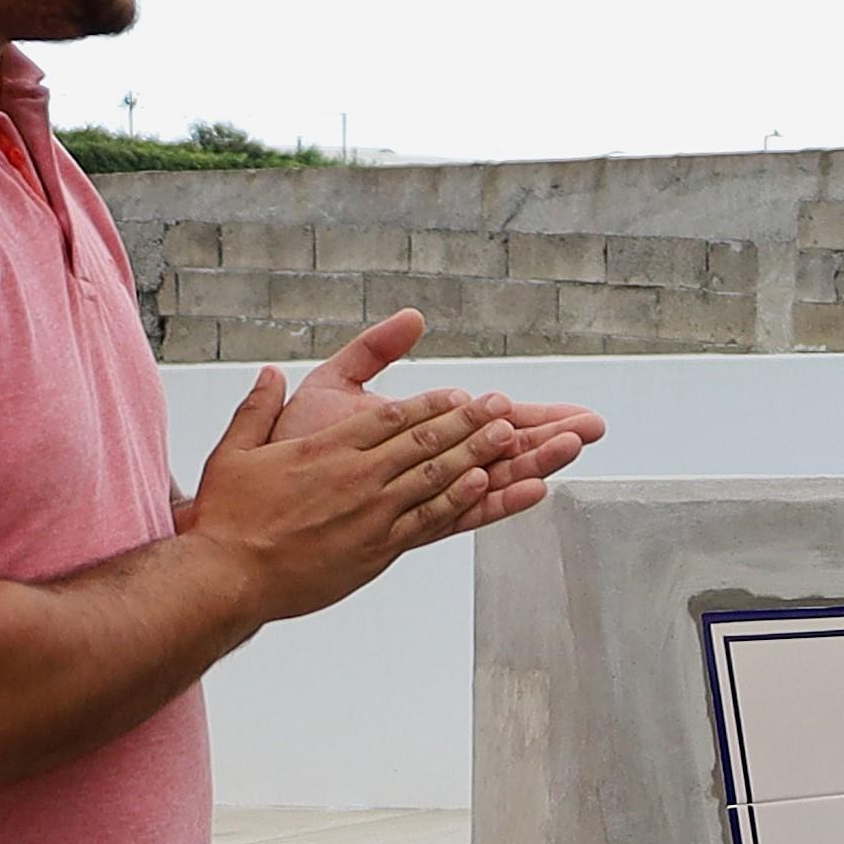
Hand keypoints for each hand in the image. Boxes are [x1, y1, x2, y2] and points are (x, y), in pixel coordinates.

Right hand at [184, 358, 508, 622]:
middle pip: (424, 440)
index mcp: (326, 449)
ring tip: (510, 437)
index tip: (459, 393)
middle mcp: (356, 476)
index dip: (430, 403)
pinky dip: (459, 499)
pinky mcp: (377, 549)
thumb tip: (270, 374)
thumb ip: (256, 409)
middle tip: (502, 404)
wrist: (226, 576)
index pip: (390, 417)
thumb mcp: (233, 452)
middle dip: (469, 420)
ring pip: (435, 475)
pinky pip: (428, 519)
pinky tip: (483, 484)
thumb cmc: (227, 519)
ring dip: (476, 453)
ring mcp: (371, 513)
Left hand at [275, 311, 601, 529]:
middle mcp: (425, 471)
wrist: (250, 504)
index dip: (529, 416)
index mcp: (415, 438)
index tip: (571, 411)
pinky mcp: (404, 525)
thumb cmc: (286, 450)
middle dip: (547, 438)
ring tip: (575, 447)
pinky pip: (460, 514)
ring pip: (490, 479)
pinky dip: (497, 501)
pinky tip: (533, 488)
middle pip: (500, 451)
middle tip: (593, 427)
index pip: (484, 424)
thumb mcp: (331, 384)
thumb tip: (416, 318)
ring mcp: (418, 499)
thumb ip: (373, 351)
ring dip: (534, 463)